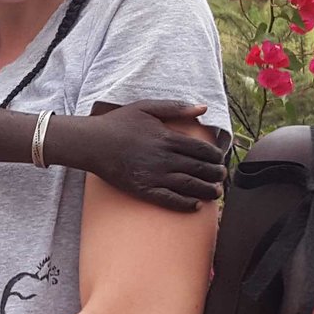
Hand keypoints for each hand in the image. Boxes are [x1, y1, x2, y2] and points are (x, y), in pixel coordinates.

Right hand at [57, 101, 223, 211]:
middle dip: (215, 174)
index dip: (216, 157)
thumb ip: (176, 108)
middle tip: (221, 177)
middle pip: (200, 169)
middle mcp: (164, 158)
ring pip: (189, 186)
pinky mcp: (143, 190)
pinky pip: (170, 200)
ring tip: (215, 193)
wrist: (92, 143)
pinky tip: (196, 206)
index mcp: (167, 138)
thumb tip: (203, 108)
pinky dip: (185, 205)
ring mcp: (154, 175)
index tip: (220, 159)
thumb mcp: (147, 107)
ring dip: (207, 191)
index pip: (202, 150)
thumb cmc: (118, 123)